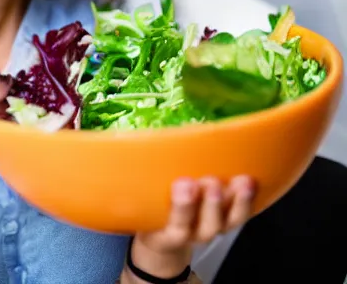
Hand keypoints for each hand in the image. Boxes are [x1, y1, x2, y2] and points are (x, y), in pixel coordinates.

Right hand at [128, 176, 254, 279]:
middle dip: (211, 203)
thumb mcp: (139, 206)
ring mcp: (213, 227)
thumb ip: (140, 186)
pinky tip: (253, 181)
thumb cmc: (150, 214)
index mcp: (168, 233)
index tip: (183, 184)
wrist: (163, 239)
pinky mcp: (226, 221)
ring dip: (238, 202)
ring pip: (229, 222)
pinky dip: (249, 200)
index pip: (177, 226)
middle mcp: (194, 233)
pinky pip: (241, 215)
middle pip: (207, 225)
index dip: (182, 207)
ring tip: (242, 182)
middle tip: (211, 181)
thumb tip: (137, 149)